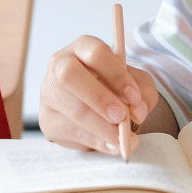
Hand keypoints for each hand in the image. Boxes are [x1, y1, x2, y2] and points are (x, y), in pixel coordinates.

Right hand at [39, 35, 162, 153]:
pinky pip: (69, 131)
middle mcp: (59, 65)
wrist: (97, 109)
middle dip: (99, 98)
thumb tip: (138, 111)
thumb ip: (143, 94)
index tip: (134, 97)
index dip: (116, 75)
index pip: (95, 53)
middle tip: (120, 117)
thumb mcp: (136, 84)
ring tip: (122, 138)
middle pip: (69, 75)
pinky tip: (110, 145)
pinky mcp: (47, 119)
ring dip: (101, 127)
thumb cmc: (115, 88)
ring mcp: (49, 93)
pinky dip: (95, 141)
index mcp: (82, 48)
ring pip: (72, 109)